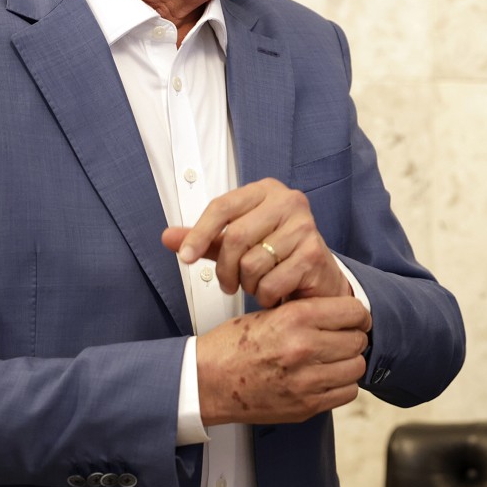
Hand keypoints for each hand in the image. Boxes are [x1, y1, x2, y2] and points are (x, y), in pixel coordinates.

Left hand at [161, 178, 351, 308]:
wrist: (318, 278)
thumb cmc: (276, 256)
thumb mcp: (237, 243)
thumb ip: (205, 239)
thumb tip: (167, 237)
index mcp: (266, 190)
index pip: (222, 206)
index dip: (198, 234)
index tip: (185, 258)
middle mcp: (289, 201)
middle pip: (235, 236)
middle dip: (225, 269)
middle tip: (227, 284)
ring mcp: (305, 226)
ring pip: (251, 263)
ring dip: (247, 284)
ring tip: (257, 283)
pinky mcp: (314, 254)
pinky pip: (271, 282)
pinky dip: (265, 295)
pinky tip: (273, 291)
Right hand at [196, 296, 371, 424]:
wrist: (207, 382)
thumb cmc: (233, 347)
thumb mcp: (270, 313)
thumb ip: (308, 313)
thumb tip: (344, 315)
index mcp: (295, 318)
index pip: (353, 311)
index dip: (357, 314)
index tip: (355, 318)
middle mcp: (304, 348)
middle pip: (358, 340)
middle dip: (352, 338)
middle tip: (341, 339)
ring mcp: (307, 380)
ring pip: (356, 367)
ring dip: (348, 362)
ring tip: (333, 359)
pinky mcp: (306, 406)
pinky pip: (346, 392)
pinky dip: (341, 385)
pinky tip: (326, 378)